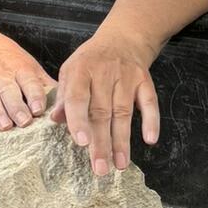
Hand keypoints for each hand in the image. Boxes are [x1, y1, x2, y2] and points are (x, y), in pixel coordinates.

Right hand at [0, 32, 54, 130]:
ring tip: (5, 126)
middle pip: (10, 92)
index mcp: (20, 69)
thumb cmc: (6, 56)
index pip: (29, 82)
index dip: (34, 95)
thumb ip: (42, 82)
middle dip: (17, 107)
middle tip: (25, 122)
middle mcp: (3, 75)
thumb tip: (64, 100)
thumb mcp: (27, 63)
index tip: (39, 109)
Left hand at [51, 33, 159, 175]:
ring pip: (124, 112)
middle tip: (100, 168)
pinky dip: (151, 121)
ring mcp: (127, 77)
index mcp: (81, 71)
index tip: (81, 143)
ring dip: (122, 140)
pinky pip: (149, 103)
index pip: (78, 98)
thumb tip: (56, 119)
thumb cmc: (90, 61)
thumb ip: (64, 96)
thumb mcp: (70, 71)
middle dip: (101, 142)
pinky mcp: (145, 81)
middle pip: (102, 112)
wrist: (122, 39)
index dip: (79, 121)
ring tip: (120, 164)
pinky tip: (149, 140)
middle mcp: (104, 73)